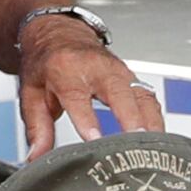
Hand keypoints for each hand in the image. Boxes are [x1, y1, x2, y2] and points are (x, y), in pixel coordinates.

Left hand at [17, 16, 163, 151]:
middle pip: (119, 93)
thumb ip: (37, 127)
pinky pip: (149, 97)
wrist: (59, 33)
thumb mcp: (32, 93)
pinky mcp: (132, 76)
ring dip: (150, 123)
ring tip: (154, 150)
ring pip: (141, 95)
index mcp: (66, 70)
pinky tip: (158, 139)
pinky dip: (156, 119)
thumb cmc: (46, 63)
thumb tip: (37, 158)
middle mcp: (96, 68)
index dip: (87, 119)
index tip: (94, 140)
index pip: (78, 97)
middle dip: (131, 120)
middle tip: (136, 146)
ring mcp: (118, 70)